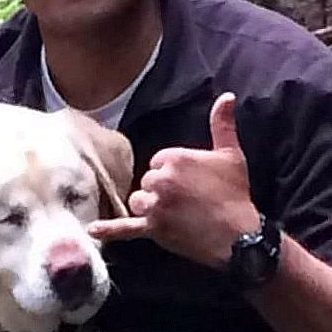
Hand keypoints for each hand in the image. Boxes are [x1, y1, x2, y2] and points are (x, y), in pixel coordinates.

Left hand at [88, 92, 259, 269]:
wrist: (239, 235)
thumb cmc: (235, 193)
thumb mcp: (230, 154)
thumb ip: (223, 123)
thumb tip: (227, 96)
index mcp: (174, 157)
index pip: (158, 160)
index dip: (173, 172)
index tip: (191, 182)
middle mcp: (160, 179)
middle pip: (147, 181)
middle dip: (162, 189)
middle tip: (187, 200)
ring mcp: (155, 205)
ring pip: (138, 200)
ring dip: (150, 206)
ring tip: (172, 213)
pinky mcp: (153, 228)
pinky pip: (126, 228)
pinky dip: (110, 230)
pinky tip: (92, 231)